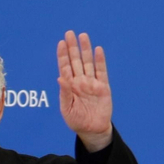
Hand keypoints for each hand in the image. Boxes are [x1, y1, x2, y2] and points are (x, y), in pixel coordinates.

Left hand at [57, 31, 112, 150]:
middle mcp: (80, 81)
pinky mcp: (103, 87)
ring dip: (85, 49)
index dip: (63, 55)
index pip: (65, 66)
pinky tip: (98, 50)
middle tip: (69, 33)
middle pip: (76, 61)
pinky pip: (101, 72)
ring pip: (88, 63)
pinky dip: (100, 61)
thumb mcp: (67, 109)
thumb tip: (60, 77)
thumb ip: (65, 92)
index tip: (61, 43)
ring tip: (83, 36)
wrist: (92, 130)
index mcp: (69, 86)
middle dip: (72, 47)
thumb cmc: (77, 120)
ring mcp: (91, 83)